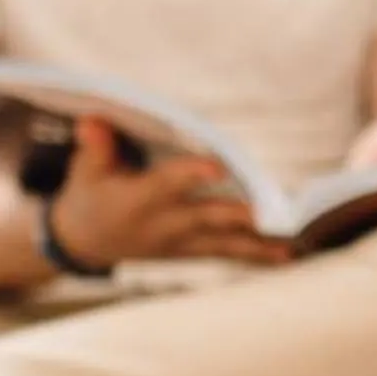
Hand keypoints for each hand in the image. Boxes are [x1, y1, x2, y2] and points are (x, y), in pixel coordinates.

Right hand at [49, 120, 288, 267]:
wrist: (85, 242)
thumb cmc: (89, 193)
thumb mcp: (85, 169)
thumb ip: (96, 147)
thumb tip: (93, 119)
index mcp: (136, 201)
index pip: (166, 184)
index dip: (190, 175)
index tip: (216, 167)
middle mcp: (161, 225)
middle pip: (203, 218)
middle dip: (233, 216)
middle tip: (263, 213)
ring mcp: (178, 243)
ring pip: (222, 244)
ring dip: (257, 245)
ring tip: (290, 247)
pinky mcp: (191, 251)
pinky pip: (227, 254)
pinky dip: (257, 256)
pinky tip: (288, 256)